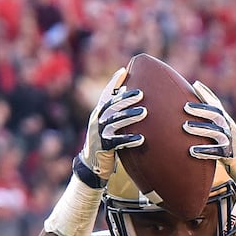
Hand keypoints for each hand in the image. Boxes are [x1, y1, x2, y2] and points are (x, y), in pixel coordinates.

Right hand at [76, 67, 145, 185]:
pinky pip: (118, 142)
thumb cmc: (104, 141)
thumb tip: (128, 94)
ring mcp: (99, 133)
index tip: (124, 72)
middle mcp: (97, 120)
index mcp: (99, 113)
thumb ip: (115, 112)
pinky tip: (141, 139)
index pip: (106, 94)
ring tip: (144, 112)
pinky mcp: (103, 147)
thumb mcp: (107, 125)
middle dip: (126, 99)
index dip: (113, 82)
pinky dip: (129, 140)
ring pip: (115, 122)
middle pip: (112, 106)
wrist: (92, 164)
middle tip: (141, 94)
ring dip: (130, 116)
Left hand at [184, 82, 235, 187]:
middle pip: (215, 114)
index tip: (195, 85)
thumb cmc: (228, 144)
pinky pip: (216, 151)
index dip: (207, 93)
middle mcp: (228, 127)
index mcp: (225, 120)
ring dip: (199, 128)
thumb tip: (193, 106)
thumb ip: (211, 120)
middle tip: (185, 106)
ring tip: (184, 126)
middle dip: (200, 109)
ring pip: (215, 131)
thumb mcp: (221, 129)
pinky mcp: (229, 154)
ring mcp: (230, 140)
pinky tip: (191, 151)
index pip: (216, 103)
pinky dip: (203, 151)